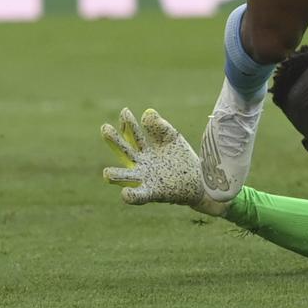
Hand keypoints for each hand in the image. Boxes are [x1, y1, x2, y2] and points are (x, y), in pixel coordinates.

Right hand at [100, 107, 224, 214]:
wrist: (202, 179)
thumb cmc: (182, 158)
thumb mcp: (172, 138)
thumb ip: (160, 126)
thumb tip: (147, 113)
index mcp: (144, 149)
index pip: (132, 134)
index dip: (127, 123)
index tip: (125, 112)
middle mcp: (141, 163)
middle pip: (124, 151)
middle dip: (114, 140)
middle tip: (105, 128)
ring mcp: (145, 178)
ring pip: (126, 176)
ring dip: (116, 175)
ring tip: (106, 173)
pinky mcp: (153, 192)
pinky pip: (139, 195)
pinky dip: (131, 195)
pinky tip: (125, 193)